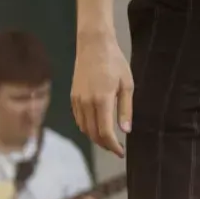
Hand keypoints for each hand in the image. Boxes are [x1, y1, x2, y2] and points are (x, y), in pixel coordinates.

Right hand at [70, 34, 132, 156]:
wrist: (94, 46)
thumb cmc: (115, 63)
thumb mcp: (127, 85)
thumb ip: (126, 109)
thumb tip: (125, 131)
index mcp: (102, 100)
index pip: (105, 132)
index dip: (113, 146)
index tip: (121, 152)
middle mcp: (86, 103)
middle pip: (93, 133)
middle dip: (105, 144)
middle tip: (117, 149)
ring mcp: (76, 101)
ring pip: (84, 128)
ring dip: (95, 137)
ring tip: (109, 140)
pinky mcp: (72, 98)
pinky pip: (79, 119)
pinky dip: (87, 127)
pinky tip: (97, 127)